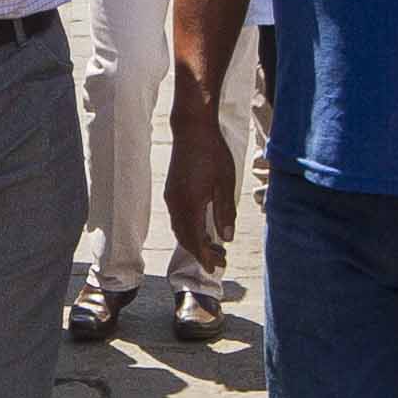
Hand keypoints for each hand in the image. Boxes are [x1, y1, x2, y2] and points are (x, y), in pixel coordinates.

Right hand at [164, 92, 239, 272]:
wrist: (192, 129)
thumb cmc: (212, 153)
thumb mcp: (226, 184)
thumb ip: (225, 213)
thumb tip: (226, 238)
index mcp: (190, 204)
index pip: (195, 240)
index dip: (204, 257)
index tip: (215, 268)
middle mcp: (176, 204)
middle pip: (185, 238)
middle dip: (200, 253)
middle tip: (220, 260)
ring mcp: (171, 197)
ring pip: (179, 229)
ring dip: (194, 242)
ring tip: (213, 247)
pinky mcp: (171, 190)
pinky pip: (177, 218)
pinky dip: (188, 229)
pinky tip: (202, 227)